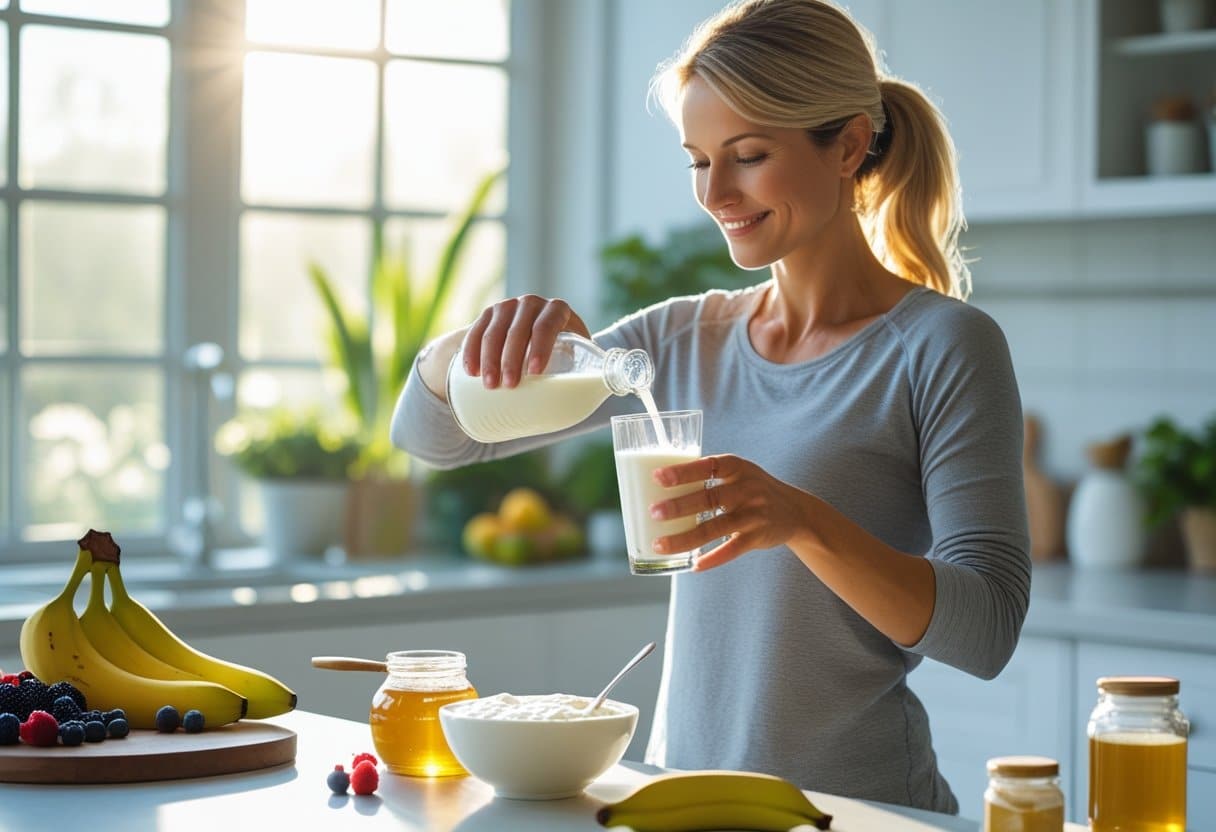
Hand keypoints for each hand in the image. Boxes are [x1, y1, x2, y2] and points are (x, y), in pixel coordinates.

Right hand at [461, 295, 590, 388]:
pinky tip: (470, 371)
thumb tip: (609, 385)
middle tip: (509, 386)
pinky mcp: (488, 315)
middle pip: (518, 330)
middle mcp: (532, 303)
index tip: (534, 372)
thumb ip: (593, 366)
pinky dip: (471, 351)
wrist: (540, 338)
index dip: (540, 346)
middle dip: (511, 359)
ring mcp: (508, 307)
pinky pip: (476, 331)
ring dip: (489, 358)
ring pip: (494, 331)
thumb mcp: (580, 354)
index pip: (548, 324)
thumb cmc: (565, 354)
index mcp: (558, 310)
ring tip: (490, 386)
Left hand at [649, 454, 814, 570]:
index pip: (708, 466)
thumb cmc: (752, 489)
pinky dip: (712, 559)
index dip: (683, 472)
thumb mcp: (738, 472)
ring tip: (659, 544)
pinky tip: (693, 565)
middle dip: (679, 506)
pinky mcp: (757, 537)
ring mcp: (753, 514)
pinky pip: (731, 550)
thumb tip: (659, 484)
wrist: (796, 511)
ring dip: (685, 537)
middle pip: (709, 497)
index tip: (657, 477)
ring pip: (715, 528)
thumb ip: (708, 476)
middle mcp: (746, 489)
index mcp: (736, 468)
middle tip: (654, 512)